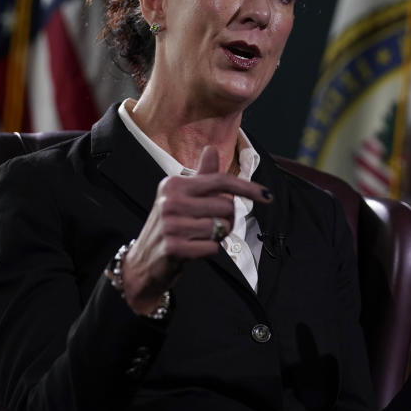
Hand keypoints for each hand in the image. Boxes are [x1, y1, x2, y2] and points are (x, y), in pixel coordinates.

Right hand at [119, 145, 271, 313]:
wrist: (143, 261)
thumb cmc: (171, 225)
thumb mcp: (182, 197)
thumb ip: (202, 176)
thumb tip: (211, 149)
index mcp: (174, 184)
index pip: (220, 181)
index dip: (248, 188)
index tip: (267, 196)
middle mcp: (170, 201)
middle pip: (226, 207)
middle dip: (227, 220)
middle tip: (211, 226)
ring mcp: (170, 224)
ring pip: (221, 228)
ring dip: (218, 236)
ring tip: (200, 237)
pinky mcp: (173, 247)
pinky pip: (212, 247)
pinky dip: (210, 250)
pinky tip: (194, 249)